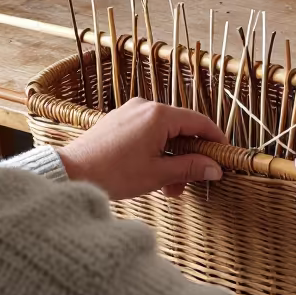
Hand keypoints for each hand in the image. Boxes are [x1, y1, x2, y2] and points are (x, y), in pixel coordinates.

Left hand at [57, 98, 225, 199]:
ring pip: (164, 133)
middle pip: (182, 128)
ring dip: (172, 158)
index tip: (225, 156)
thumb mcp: (157, 174)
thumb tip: (215, 168)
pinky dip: (156, 151)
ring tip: (168, 188)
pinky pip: (148, 132)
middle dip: (189, 157)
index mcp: (158, 115)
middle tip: (191, 183)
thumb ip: (190, 168)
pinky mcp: (119, 120)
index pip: (200, 122)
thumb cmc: (112, 174)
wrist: (71, 173)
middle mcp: (145, 106)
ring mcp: (131, 111)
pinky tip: (152, 174)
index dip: (216, 140)